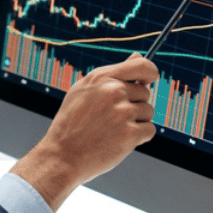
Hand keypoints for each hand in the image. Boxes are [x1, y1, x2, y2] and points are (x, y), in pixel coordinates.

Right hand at [12, 53, 157, 209]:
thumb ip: (112, 74)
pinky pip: (150, 130)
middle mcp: (114, 91)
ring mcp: (122, 113)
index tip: (148, 81)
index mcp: (102, 77)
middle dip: (134, 105)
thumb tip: (137, 56)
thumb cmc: (72, 123)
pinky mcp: (129, 134)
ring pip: (148, 112)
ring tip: (113, 130)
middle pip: (145, 93)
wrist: (62, 156)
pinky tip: (120, 141)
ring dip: (137, 122)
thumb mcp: (84, 91)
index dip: (150, 73)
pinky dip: (139, 137)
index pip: (143, 66)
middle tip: (113, 118)